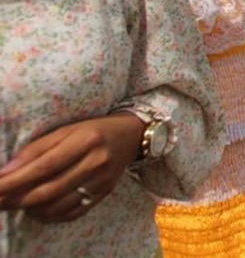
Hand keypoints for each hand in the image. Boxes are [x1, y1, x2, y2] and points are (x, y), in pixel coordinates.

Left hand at [0, 114, 142, 222]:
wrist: (131, 136)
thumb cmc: (93, 130)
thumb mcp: (66, 130)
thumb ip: (37, 148)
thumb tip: (7, 171)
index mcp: (86, 140)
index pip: (45, 165)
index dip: (17, 179)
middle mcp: (97, 161)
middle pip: (50, 189)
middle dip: (18, 198)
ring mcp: (102, 181)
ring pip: (60, 204)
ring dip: (31, 209)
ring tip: (14, 204)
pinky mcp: (104, 193)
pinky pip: (73, 212)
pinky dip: (51, 215)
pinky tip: (37, 210)